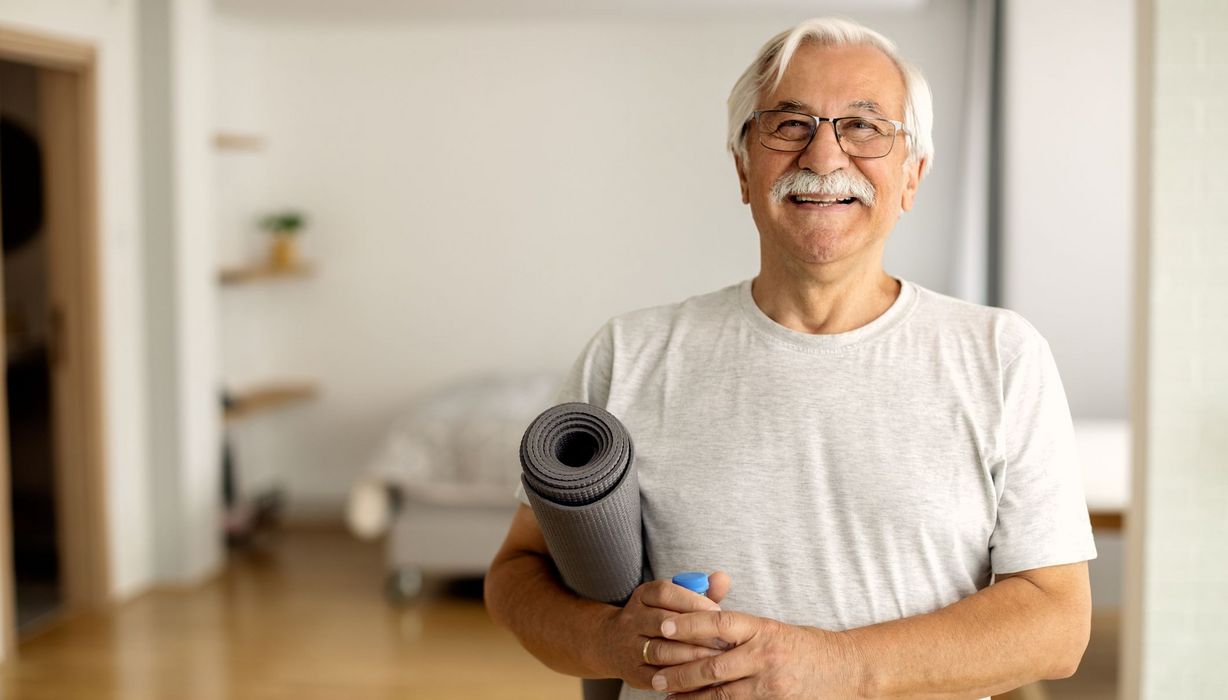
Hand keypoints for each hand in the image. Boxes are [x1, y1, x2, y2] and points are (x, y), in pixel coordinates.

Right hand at [596, 572, 732, 689]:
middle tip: (723, 640)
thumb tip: (722, 578)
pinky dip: (679, 677)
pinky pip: (657, 676)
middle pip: (664, 623)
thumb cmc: (656, 618)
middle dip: (697, 632)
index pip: (664, 593)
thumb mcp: (671, 600)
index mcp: (643, 596)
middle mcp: (632, 619)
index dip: (693, 602)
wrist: (613, 643)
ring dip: (691, 656)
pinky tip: (699, 677)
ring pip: (660, 651)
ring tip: (715, 659)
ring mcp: (630, 647)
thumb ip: (700, 590)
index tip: (717, 612)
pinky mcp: (633, 672)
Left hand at [649, 610, 863, 698]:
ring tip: (668, 694)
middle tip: (656, 675)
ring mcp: (769, 683)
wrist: (845, 669)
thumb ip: (741, 629)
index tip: (665, 626)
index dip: (690, 624)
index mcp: (762, 628)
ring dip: (690, 695)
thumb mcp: (773, 629)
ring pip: (720, 693)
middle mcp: (764, 655)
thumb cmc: (804, 646)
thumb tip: (702, 625)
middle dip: (679, 670)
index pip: (719, 622)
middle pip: (712, 665)